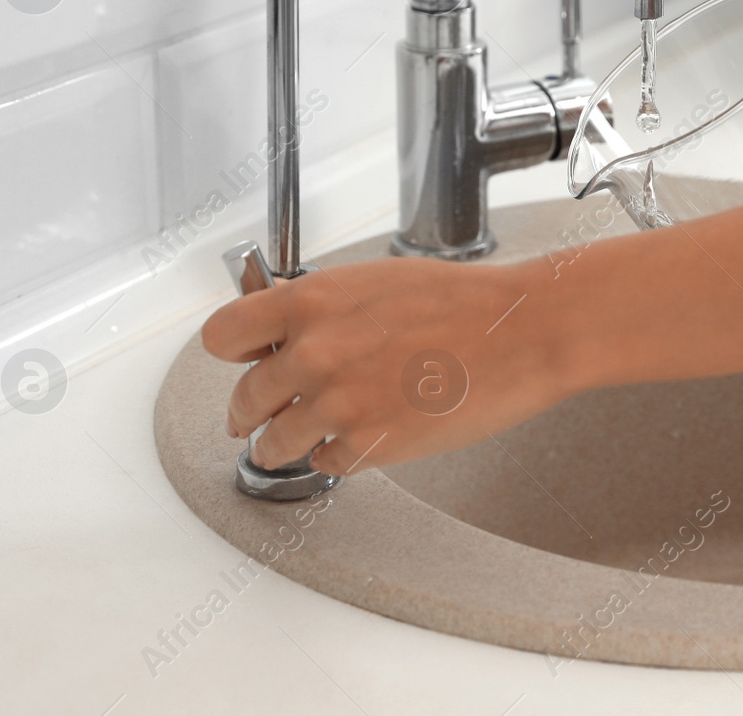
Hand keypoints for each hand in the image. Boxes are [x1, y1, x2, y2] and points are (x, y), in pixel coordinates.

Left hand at [201, 256, 571, 473]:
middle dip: (251, 410)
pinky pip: (326, 462)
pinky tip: (359, 436)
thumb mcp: (373, 282)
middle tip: (256, 416)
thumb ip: (320, 308)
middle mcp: (313, 355)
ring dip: (282, 444)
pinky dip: (337, 454)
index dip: (232, 353)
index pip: (221, 336)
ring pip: (273, 443)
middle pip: (244, 399)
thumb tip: (287, 333)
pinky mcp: (370, 446)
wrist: (521, 332)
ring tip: (293, 441)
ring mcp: (338, 405)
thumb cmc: (462, 301)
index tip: (240, 362)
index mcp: (310, 303)